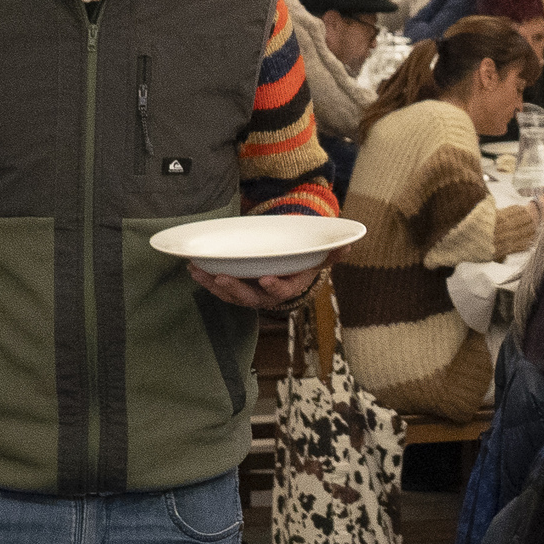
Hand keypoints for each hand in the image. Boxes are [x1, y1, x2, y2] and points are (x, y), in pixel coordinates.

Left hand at [190, 261, 320, 310]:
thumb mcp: (319, 255)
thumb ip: (332, 251)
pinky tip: (195, 269)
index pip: (283, 292)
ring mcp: (251, 293)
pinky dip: (207, 281)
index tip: (265, 279)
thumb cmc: (304, 259)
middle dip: (235, 289)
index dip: (274, 288)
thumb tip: (348, 245)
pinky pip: (222, 289)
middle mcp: (269, 295)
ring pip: (232, 295)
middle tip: (221, 278)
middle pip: (252, 298)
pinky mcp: (237, 288)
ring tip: (199, 272)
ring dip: (214, 285)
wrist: (290, 267)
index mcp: (290, 287)